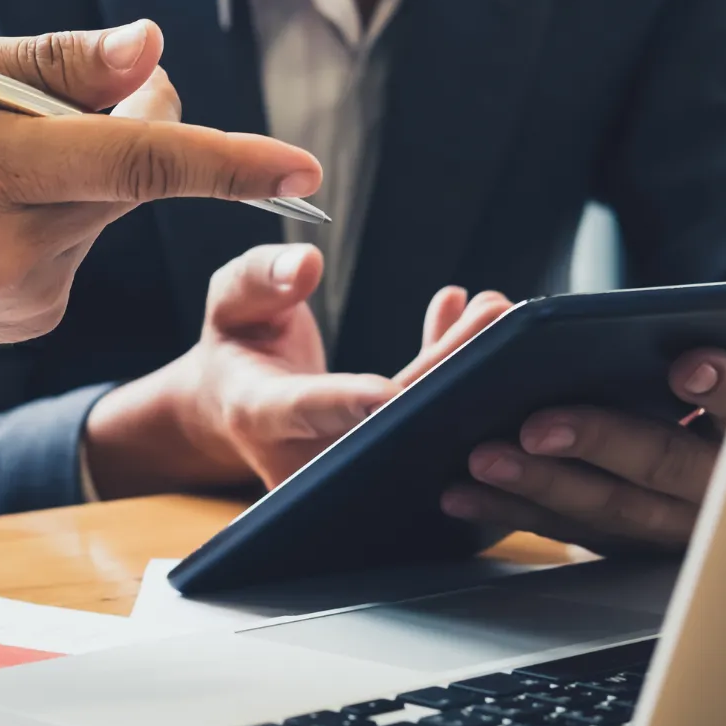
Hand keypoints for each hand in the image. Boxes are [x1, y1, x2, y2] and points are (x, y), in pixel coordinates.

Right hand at [0, 21, 320, 404]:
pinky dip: (60, 215)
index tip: (304, 169)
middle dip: (132, 120)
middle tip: (68, 93)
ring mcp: (29, 297)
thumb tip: (153, 51)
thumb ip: (53, 64)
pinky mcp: (35, 321)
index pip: (135, 164)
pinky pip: (83, 246)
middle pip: (136, 171)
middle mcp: (17, 247)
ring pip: (111, 208)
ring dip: (84, 171)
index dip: (228, 162)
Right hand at [84, 261, 510, 497]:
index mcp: (259, 413)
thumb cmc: (232, 348)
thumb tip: (306, 264)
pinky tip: (460, 315)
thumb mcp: (229, 303)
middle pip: (383, 418)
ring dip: (459, 364)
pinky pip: (419, 415)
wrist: (232, 406)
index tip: (391, 392)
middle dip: (443, 368)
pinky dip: (444, 367)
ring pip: (412, 419)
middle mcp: (307, 450)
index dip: (350, 403)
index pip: (307, 409)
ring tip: (496, 310)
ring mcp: (346, 461)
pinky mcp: (376, 453)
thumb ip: (259, 279)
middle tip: (494, 318)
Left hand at [441, 349, 725, 550]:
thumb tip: (686, 360)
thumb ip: (724, 364)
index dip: (725, 388)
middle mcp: (717, 491)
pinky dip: (510, 509)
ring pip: (605, 509)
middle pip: (662, 465)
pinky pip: (565, 528)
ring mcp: (668, 526)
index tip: (687, 367)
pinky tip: (460, 492)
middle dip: (597, 442)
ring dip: (537, 487)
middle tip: (536, 427)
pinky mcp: (623, 542)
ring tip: (480, 460)